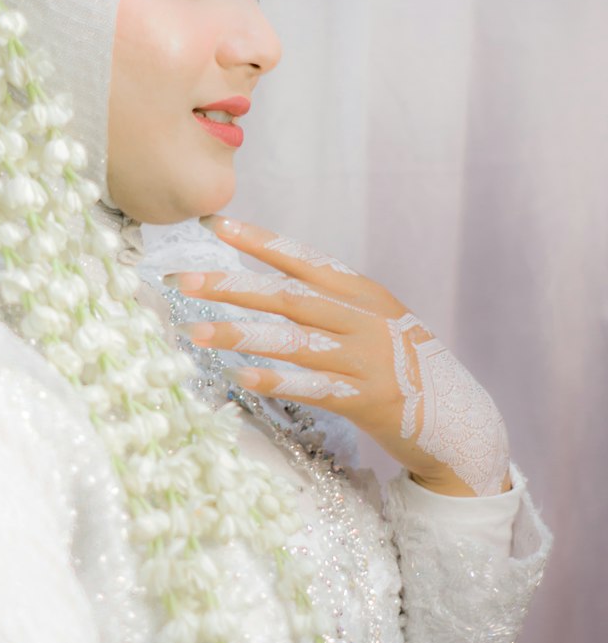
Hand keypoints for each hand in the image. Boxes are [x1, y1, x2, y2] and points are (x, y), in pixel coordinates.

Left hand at [163, 216, 509, 496]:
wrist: (458, 418)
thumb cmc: (402, 367)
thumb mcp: (372, 321)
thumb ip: (328, 303)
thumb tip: (267, 287)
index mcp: (362, 293)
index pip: (302, 258)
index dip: (258, 240)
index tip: (214, 224)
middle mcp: (363, 319)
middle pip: (287, 297)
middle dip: (232, 287)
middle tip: (184, 282)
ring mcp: (366, 359)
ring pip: (293, 341)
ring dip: (240, 335)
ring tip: (195, 331)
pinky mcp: (368, 400)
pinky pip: (313, 387)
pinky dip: (277, 380)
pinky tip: (241, 377)